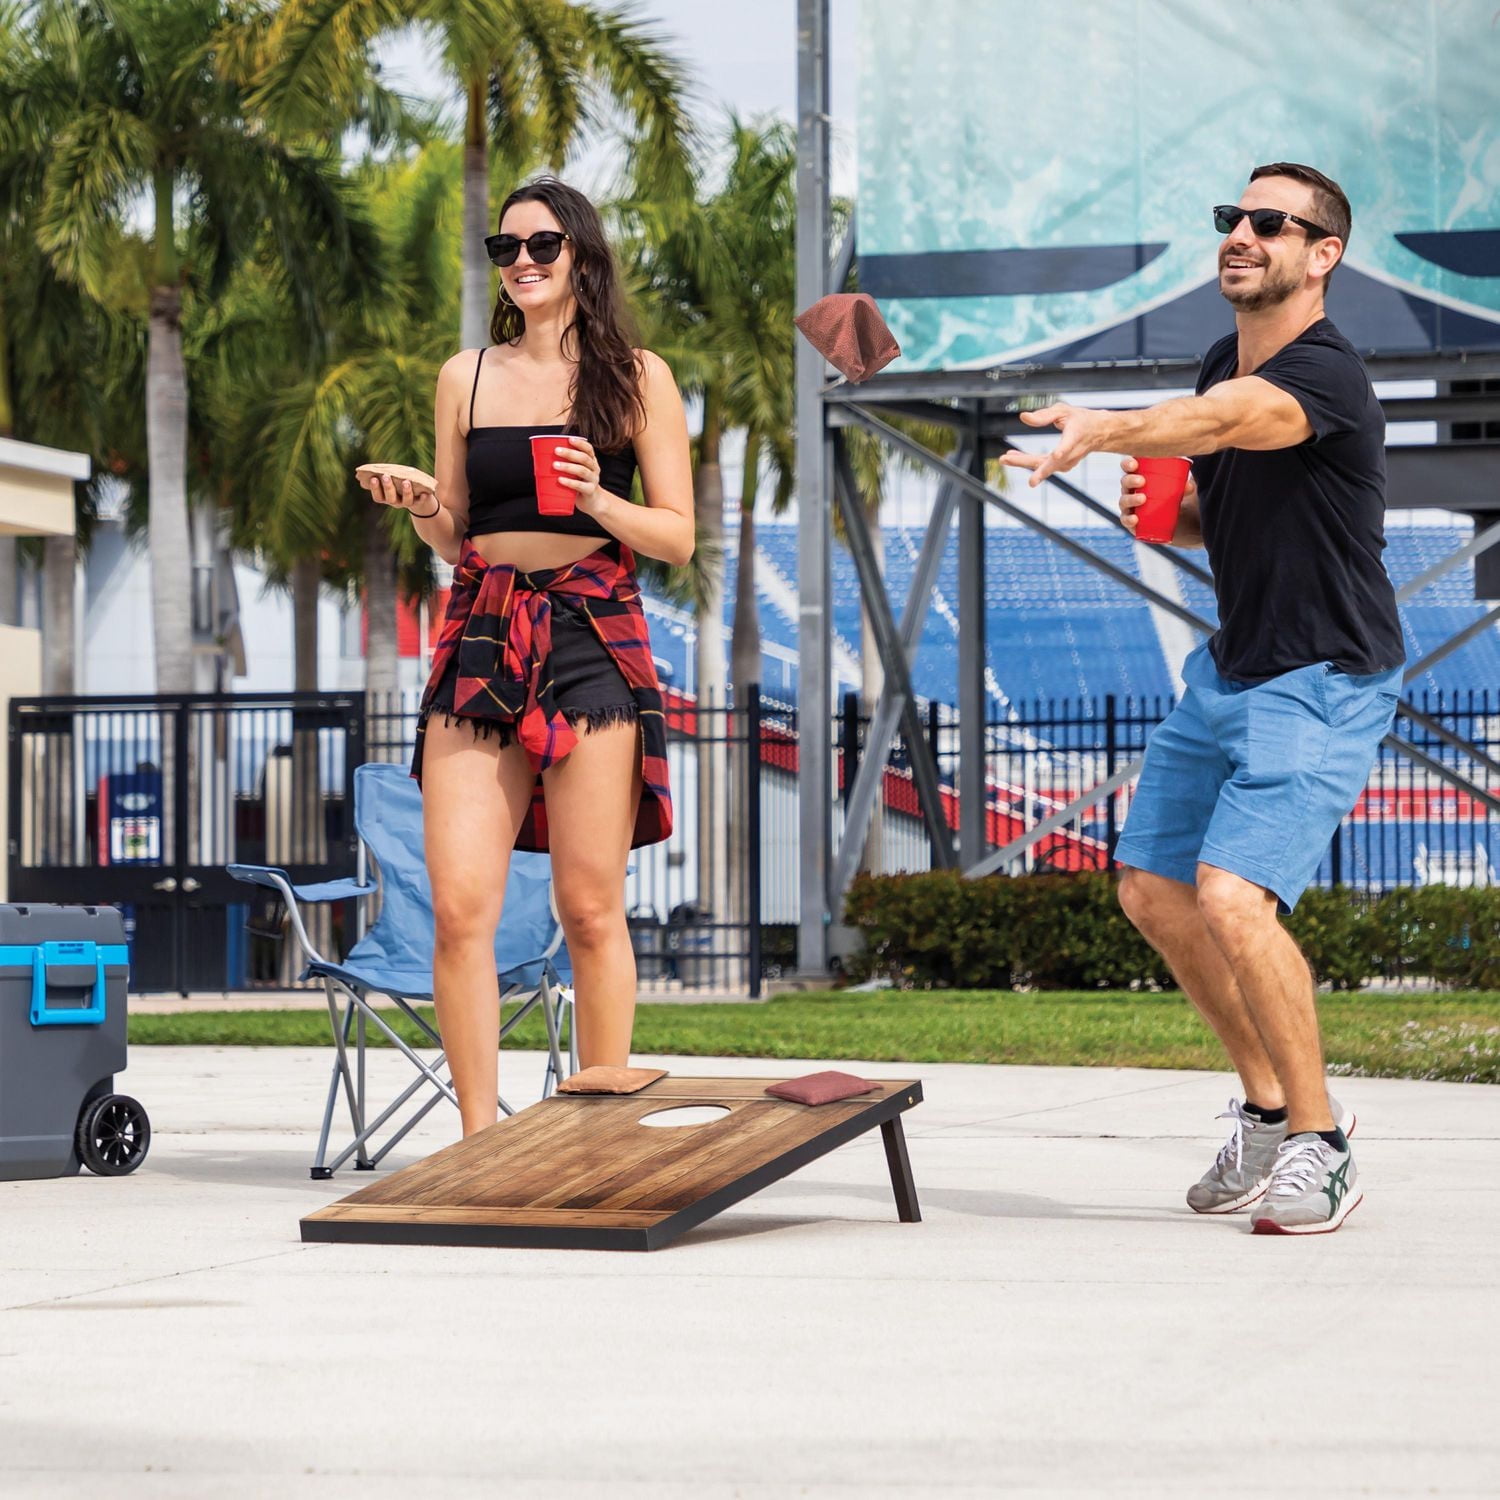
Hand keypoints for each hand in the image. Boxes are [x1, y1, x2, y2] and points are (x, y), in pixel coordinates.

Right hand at [358, 471, 436, 515]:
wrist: (417, 492)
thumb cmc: (400, 480)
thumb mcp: (393, 477)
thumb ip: (388, 473)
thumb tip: (382, 466)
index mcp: (386, 497)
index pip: (378, 496)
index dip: (375, 488)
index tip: (373, 478)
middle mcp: (395, 502)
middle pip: (390, 499)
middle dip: (388, 487)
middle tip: (386, 476)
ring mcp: (406, 503)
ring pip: (406, 501)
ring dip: (406, 492)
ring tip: (406, 482)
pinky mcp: (419, 502)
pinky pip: (421, 502)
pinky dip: (423, 498)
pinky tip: (425, 494)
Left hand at [553, 437, 603, 511]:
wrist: (592, 502)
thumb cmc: (579, 484)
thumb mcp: (575, 472)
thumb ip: (566, 464)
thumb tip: (542, 458)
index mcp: (591, 462)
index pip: (588, 449)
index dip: (580, 444)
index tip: (569, 439)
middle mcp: (594, 469)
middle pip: (584, 458)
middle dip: (570, 453)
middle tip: (556, 451)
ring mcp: (593, 480)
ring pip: (582, 471)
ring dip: (568, 467)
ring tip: (555, 465)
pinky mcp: (590, 491)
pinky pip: (580, 486)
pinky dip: (569, 482)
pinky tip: (560, 480)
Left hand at [999, 403, 1113, 487]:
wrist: (1098, 433)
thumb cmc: (1080, 419)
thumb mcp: (1064, 411)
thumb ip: (1044, 415)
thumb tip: (1023, 417)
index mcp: (1075, 436)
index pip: (1068, 446)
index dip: (1061, 451)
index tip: (1056, 454)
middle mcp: (1071, 453)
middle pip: (1048, 461)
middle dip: (1026, 461)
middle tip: (1006, 459)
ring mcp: (1067, 463)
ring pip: (1042, 466)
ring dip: (1022, 462)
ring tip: (1005, 458)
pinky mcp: (1061, 467)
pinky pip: (1041, 466)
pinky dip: (1027, 462)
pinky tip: (1013, 457)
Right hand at [1118, 457, 1196, 540]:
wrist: (1170, 522)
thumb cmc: (1169, 498)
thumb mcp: (1178, 490)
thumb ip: (1183, 486)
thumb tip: (1188, 486)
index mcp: (1139, 477)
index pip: (1129, 468)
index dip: (1128, 464)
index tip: (1134, 464)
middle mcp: (1131, 490)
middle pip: (1125, 482)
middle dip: (1131, 480)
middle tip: (1142, 481)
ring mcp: (1129, 506)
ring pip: (1124, 501)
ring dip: (1131, 499)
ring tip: (1142, 499)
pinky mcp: (1131, 522)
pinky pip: (1126, 520)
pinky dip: (1129, 520)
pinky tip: (1135, 519)